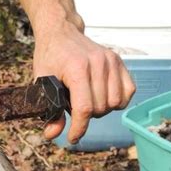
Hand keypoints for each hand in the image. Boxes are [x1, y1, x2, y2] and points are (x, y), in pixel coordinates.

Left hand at [33, 21, 135, 142]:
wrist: (61, 32)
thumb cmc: (50, 56)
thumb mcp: (42, 83)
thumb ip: (49, 110)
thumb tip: (52, 134)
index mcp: (77, 68)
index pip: (84, 108)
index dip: (79, 129)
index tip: (73, 138)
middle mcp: (98, 63)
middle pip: (100, 108)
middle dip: (87, 116)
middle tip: (74, 106)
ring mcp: (111, 61)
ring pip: (115, 103)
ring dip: (102, 109)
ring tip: (88, 100)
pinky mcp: (119, 61)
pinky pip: (128, 92)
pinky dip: (117, 100)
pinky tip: (103, 96)